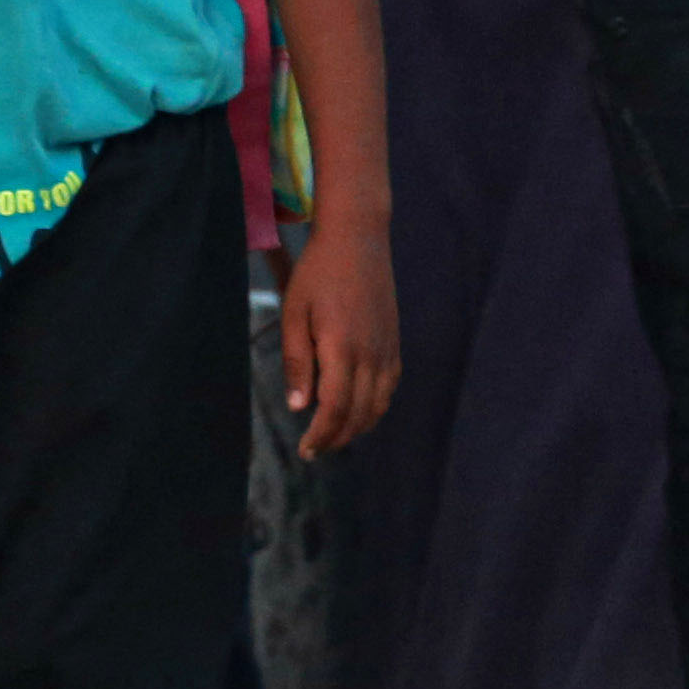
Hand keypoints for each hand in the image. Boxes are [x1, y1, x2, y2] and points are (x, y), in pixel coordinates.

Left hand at [278, 209, 400, 460]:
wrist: (357, 238)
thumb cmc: (317, 273)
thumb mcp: (294, 313)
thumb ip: (297, 362)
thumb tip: (299, 407)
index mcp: (342, 348)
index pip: (334, 409)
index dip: (321, 435)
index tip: (306, 450)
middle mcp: (370, 354)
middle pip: (358, 414)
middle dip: (336, 438)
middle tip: (314, 450)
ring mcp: (386, 349)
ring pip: (377, 405)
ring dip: (357, 427)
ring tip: (334, 436)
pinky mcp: (394, 342)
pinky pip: (389, 387)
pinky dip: (374, 407)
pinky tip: (358, 410)